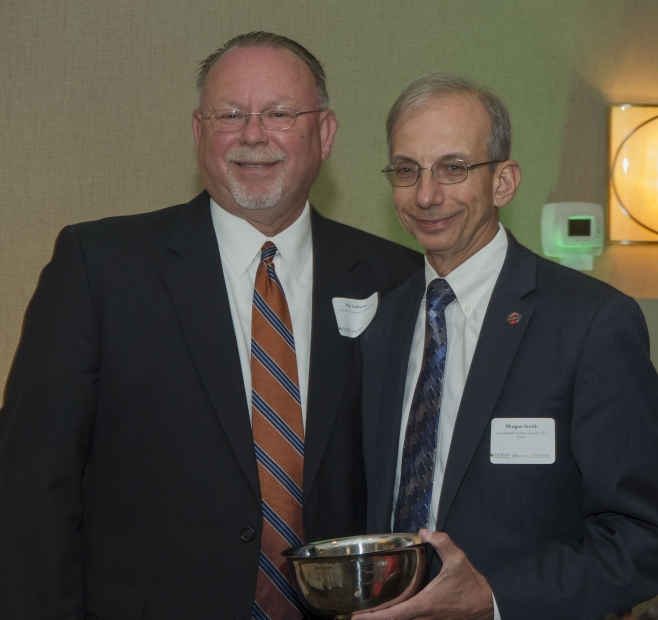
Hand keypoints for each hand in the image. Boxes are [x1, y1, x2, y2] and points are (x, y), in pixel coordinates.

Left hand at [356, 529, 493, 619]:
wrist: (488, 606)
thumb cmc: (471, 585)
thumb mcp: (458, 559)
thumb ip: (441, 542)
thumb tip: (424, 531)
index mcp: (425, 604)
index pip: (395, 614)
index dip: (374, 617)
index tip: (357, 617)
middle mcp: (423, 618)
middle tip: (355, 616)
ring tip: (369, 615)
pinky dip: (398, 619)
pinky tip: (391, 613)